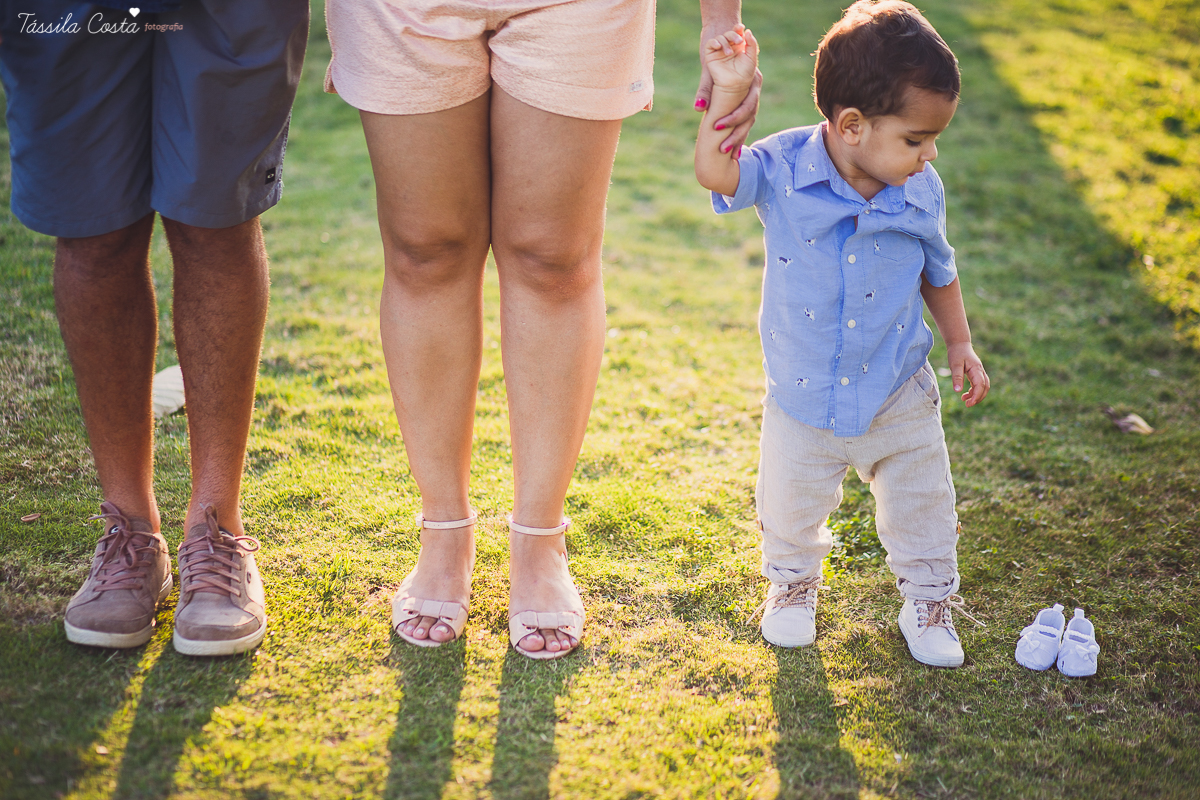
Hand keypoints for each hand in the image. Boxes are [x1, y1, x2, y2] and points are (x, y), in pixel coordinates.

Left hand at [696, 26, 761, 153]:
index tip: (717, 127)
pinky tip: (735, 152)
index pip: (746, 107)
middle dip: (736, 136)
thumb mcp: (709, 69)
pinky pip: (745, 121)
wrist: (725, 33)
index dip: (733, 120)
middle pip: (749, 118)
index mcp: (751, 82)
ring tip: (731, 157)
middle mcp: (754, 90)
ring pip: (748, 122)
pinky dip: (739, 134)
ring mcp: (752, 96)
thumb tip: (698, 109)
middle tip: (722, 150)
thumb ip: (705, 90)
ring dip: (739, 139)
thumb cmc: (716, 50)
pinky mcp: (746, 101)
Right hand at [703, 27, 758, 88]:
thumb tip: (747, 31)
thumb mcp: (752, 56)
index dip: (738, 28)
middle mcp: (729, 47)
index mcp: (738, 46)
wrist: (736, 85)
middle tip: (739, 41)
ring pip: (720, 38)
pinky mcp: (711, 55)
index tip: (741, 27)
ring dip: (725, 41)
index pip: (737, 33)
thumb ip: (752, 43)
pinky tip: (719, 46)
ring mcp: (719, 51)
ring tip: (729, 53)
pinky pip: (710, 44)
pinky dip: (714, 42)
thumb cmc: (745, 73)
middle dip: (733, 34)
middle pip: (728, 34)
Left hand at [946, 342, 988, 406]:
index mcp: (976, 369)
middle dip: (978, 398)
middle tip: (967, 405)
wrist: (959, 344)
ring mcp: (979, 372)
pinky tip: (965, 395)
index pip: (980, 385)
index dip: (976, 395)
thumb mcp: (955, 365)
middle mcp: (980, 371)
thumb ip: (957, 377)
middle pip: (985, 388)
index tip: (969, 403)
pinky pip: (979, 385)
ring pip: (983, 387)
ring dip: (976, 395)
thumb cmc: (956, 353)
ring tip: (965, 401)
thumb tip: (958, 391)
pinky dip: (974, 391)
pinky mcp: (976, 374)